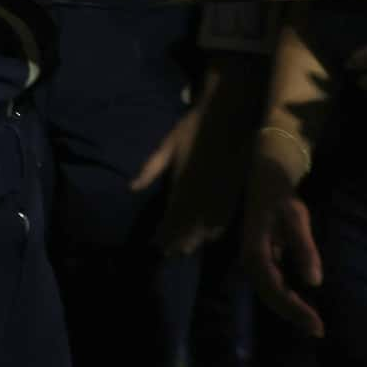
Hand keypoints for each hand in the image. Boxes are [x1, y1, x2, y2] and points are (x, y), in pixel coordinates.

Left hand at [138, 98, 238, 257]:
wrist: (228, 114)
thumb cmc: (193, 127)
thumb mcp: (167, 145)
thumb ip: (151, 168)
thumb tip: (131, 187)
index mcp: (182, 183)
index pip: (170, 218)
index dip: (163, 234)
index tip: (154, 244)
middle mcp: (201, 195)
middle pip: (188, 229)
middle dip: (177, 242)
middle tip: (168, 252)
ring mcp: (220, 196)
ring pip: (206, 230)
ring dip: (194, 241)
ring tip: (184, 250)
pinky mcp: (235, 193)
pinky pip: (225, 221)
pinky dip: (215, 232)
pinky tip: (209, 237)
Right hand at [242, 153, 323, 337]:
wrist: (266, 178)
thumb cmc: (281, 197)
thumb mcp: (296, 219)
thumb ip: (304, 249)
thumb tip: (314, 282)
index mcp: (255, 254)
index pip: (276, 291)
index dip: (295, 310)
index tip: (316, 325)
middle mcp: (250, 262)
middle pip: (270, 297)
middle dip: (293, 314)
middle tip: (318, 330)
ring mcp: (254, 261)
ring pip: (270, 293)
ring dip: (289, 308)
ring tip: (311, 323)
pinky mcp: (261, 259)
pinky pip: (272, 284)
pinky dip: (286, 297)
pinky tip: (301, 303)